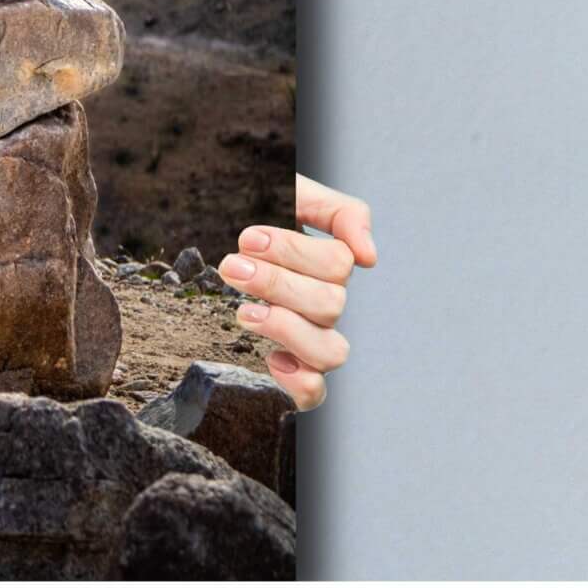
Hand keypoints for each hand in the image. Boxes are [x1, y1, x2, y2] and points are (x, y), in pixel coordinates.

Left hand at [221, 172, 375, 410]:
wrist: (217, 232)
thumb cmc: (257, 214)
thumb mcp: (293, 194)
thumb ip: (339, 212)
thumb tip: (369, 257)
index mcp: (330, 266)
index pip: (337, 264)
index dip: (294, 252)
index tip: (247, 238)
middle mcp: (326, 306)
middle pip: (330, 305)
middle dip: (277, 284)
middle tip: (232, 266)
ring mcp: (312, 340)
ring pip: (332, 352)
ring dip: (287, 329)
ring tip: (244, 312)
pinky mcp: (292, 372)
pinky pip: (315, 393)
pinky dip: (299, 382)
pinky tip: (270, 358)